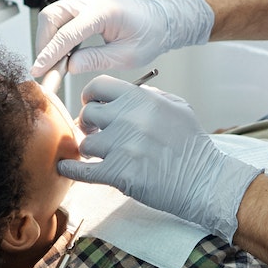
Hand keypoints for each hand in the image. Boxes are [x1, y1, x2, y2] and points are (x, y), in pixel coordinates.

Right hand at [32, 0, 212, 77]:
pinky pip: (59, 15)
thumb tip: (70, 66)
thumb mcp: (126, 56)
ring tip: (53, 64)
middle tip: (44, 69)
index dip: (50, 54)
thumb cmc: (147, 35)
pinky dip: (55, 34)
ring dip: (47, 40)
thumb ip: (96, 60)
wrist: (157, 20)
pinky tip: (61, 53)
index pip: (67, 33)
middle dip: (43, 45)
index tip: (39, 70)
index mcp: (103, 10)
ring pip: (51, 15)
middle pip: (51, 17)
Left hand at [59, 76, 257, 239]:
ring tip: (97, 155)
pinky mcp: (117, 173)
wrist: (203, 181)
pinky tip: (65, 168)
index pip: (99, 86)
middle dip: (88, 124)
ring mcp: (121, 146)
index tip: (90, 104)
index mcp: (142, 99)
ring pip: (85, 143)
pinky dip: (70, 169)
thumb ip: (151, 95)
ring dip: (89, 150)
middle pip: (87, 114)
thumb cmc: (193, 145)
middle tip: (93, 132)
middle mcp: (129, 118)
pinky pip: (81, 170)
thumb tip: (129, 93)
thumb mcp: (178, 107)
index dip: (90, 96)